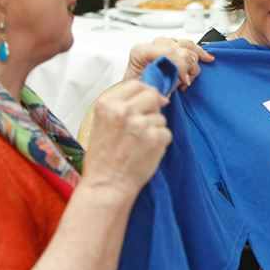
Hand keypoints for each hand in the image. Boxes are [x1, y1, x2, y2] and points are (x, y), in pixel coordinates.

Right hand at [82, 80, 171, 199]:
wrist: (107, 185)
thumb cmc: (103, 158)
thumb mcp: (102, 123)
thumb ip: (123, 106)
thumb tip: (157, 96)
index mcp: (107, 104)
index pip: (136, 84)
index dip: (145, 92)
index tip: (148, 102)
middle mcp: (124, 111)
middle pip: (152, 95)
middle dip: (153, 108)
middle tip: (144, 125)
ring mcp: (141, 124)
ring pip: (160, 117)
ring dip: (155, 129)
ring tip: (139, 144)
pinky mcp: (156, 138)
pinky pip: (166, 132)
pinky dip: (160, 142)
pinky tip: (146, 152)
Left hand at [124, 37, 214, 90]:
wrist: (139, 92)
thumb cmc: (141, 91)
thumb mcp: (149, 89)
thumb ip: (164, 81)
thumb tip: (180, 78)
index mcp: (141, 53)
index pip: (169, 52)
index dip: (181, 67)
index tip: (184, 82)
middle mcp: (151, 45)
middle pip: (180, 49)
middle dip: (187, 68)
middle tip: (183, 83)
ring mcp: (161, 45)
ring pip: (187, 46)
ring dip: (192, 64)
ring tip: (187, 78)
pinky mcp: (170, 47)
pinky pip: (189, 45)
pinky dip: (199, 52)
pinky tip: (207, 58)